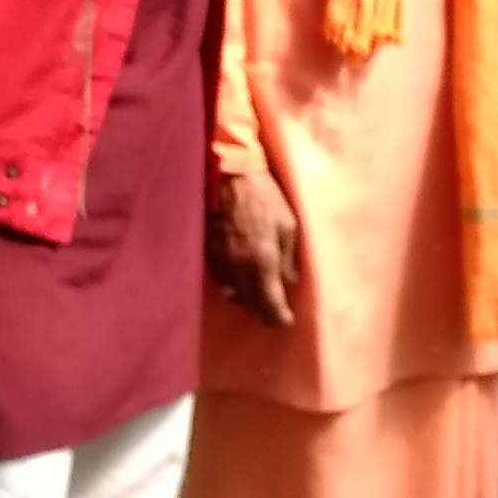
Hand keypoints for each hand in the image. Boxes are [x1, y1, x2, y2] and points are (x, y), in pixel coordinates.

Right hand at [214, 158, 300, 325]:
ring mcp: (220, 262)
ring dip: (248, 304)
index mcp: (262, 260)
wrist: (229, 176)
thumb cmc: (264, 197)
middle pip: (251, 304)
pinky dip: (233, 289)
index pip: (270, 302)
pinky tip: (241, 286)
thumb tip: (290, 282)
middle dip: (264, 314)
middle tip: (275, 318)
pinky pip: (221, 282)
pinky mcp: (208, 253)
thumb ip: (288, 259)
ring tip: (260, 305)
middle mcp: (239, 267)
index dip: (279, 316)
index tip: (286, 322)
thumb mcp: (288, 226)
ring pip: (234, 296)